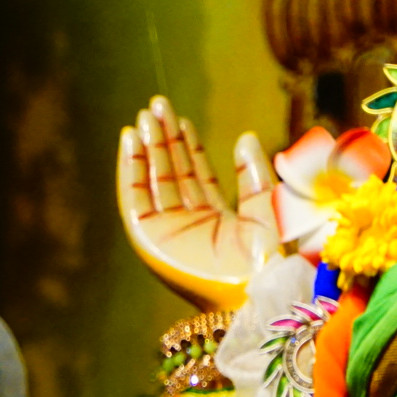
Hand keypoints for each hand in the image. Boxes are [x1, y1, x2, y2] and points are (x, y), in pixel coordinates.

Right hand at [116, 96, 277, 311]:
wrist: (250, 291)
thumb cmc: (266, 260)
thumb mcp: (267, 207)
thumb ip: (254, 174)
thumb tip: (245, 137)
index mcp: (215, 221)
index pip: (195, 175)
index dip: (187, 146)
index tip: (181, 119)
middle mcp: (187, 225)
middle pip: (170, 172)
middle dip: (163, 139)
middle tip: (158, 105)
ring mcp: (166, 232)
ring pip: (151, 181)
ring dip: (146, 148)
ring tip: (145, 117)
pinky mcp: (148, 238)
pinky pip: (134, 197)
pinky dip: (130, 168)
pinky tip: (131, 140)